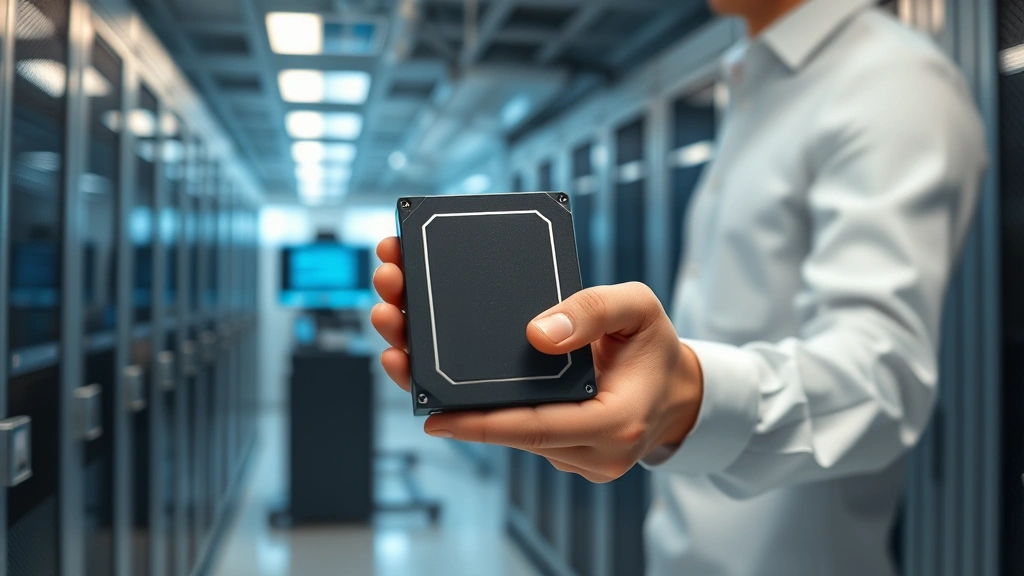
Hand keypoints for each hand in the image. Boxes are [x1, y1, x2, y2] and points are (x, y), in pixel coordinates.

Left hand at [371, 237, 703, 482]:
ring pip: (496, 429)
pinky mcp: (555, 449)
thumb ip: (594, 312)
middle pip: (500, 428)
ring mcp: (569, 457)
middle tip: (392, 339)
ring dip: (443, 390)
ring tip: (396, 342)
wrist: (675, 390)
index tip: (427, 407)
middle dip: (440, 389)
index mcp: (612, 423)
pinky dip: (468, 399)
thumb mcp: (640, 309)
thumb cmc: (656, 347)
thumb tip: (537, 333)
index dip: (478, 422)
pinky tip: (428, 362)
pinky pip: (507, 427)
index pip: (534, 428)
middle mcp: (587, 451)